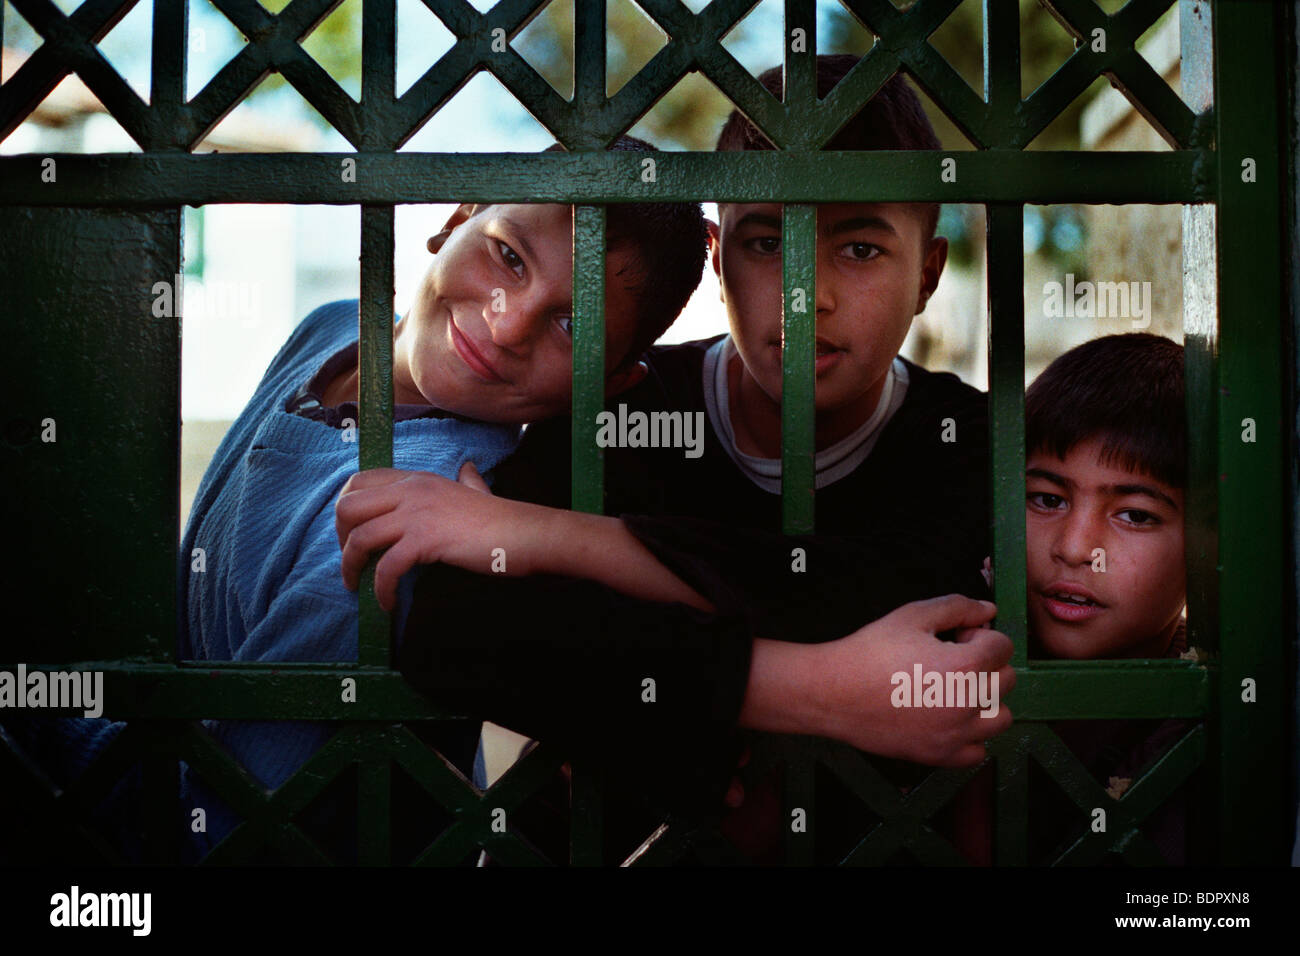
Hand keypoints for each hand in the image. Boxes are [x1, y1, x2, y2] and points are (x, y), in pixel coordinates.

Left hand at [335, 463, 537, 610]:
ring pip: (359, 538)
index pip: (359, 481)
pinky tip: (387, 602)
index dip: (345, 509)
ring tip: (357, 587)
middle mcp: (411, 491)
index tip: (350, 534)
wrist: (524, 533)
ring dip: (350, 568)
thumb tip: (469, 470)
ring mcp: (417, 514)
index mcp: (416, 479)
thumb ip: (467, 480)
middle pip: (348, 506)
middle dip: (339, 538)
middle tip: (351, 562)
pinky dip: (381, 589)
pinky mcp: (426, 539)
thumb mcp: (478, 490)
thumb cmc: (502, 518)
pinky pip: (386, 567)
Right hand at [814, 595, 1014, 765]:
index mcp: (964, 666)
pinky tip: (948, 718)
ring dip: (987, 701)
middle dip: (987, 665)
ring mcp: (955, 734)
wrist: (834, 692)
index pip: (1003, 647)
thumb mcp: (912, 615)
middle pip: (1007, 681)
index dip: (981, 636)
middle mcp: (967, 704)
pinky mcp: (940, 755)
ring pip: (1001, 718)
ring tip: (956, 691)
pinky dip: (971, 735)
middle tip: (953, 661)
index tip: (958, 638)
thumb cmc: (870, 651)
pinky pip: (979, 751)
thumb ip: (957, 607)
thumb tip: (988, 610)